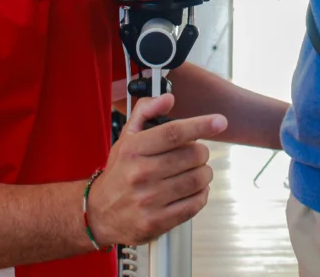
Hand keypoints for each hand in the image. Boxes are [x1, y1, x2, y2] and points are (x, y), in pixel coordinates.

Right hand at [86, 93, 225, 245]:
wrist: (100, 213)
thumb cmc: (119, 173)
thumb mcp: (126, 138)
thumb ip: (146, 112)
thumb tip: (168, 98)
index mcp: (133, 149)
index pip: (174, 132)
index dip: (201, 125)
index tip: (219, 121)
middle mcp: (140, 174)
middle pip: (192, 155)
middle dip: (201, 152)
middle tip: (195, 154)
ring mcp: (149, 200)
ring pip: (198, 179)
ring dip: (204, 173)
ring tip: (194, 172)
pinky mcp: (157, 222)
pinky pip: (195, 204)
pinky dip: (201, 194)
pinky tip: (192, 190)